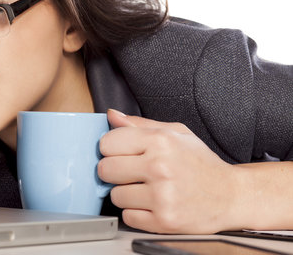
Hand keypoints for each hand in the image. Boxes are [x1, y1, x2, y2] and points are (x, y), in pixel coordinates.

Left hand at [98, 109, 240, 233]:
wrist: (230, 195)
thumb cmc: (201, 163)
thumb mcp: (176, 133)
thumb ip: (140, 124)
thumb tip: (111, 116)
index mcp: (161, 141)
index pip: (107, 143)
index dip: (111, 149)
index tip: (120, 153)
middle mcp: (160, 167)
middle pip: (105, 170)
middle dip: (114, 172)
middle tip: (130, 172)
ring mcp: (162, 196)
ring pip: (115, 195)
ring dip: (126, 194)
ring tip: (145, 189)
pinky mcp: (164, 220)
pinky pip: (128, 216)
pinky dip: (136, 212)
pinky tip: (151, 204)